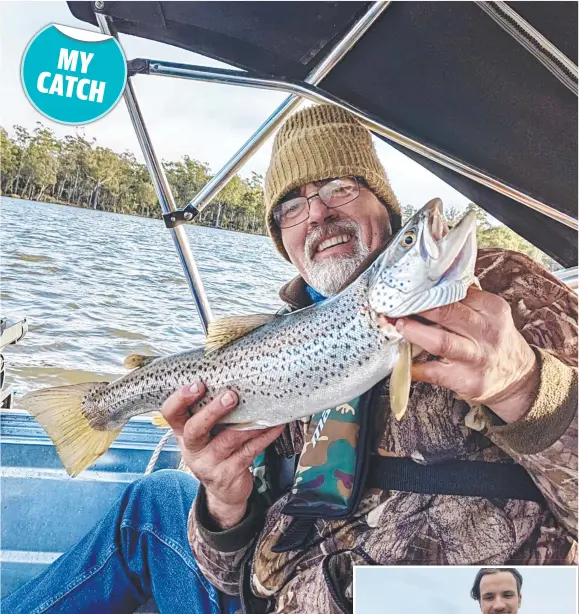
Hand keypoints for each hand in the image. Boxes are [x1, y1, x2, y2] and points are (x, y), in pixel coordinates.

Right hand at [162, 383, 284, 528]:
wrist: (224, 490)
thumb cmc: (215, 449)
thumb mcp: (205, 432)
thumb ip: (210, 411)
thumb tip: (234, 378)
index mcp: (182, 432)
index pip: (170, 413)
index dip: (180, 399)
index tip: (198, 384)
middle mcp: (192, 449)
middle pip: (195, 429)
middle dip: (212, 411)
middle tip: (231, 396)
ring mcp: (209, 464)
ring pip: (227, 441)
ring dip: (246, 423)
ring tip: (261, 408)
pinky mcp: (229, 473)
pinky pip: (249, 451)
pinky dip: (264, 436)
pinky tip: (274, 425)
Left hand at [393, 286, 539, 423]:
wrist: (519, 379)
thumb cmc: (493, 340)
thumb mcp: (489, 314)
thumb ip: (466, 298)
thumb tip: (431, 280)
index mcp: (492, 309)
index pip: (456, 292)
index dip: (428, 290)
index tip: (409, 288)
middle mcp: (486, 332)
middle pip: (448, 313)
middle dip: (418, 307)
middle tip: (397, 304)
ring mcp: (477, 358)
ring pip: (441, 342)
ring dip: (415, 332)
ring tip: (399, 326)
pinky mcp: (467, 381)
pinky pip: (434, 373)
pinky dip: (414, 367)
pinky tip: (401, 360)